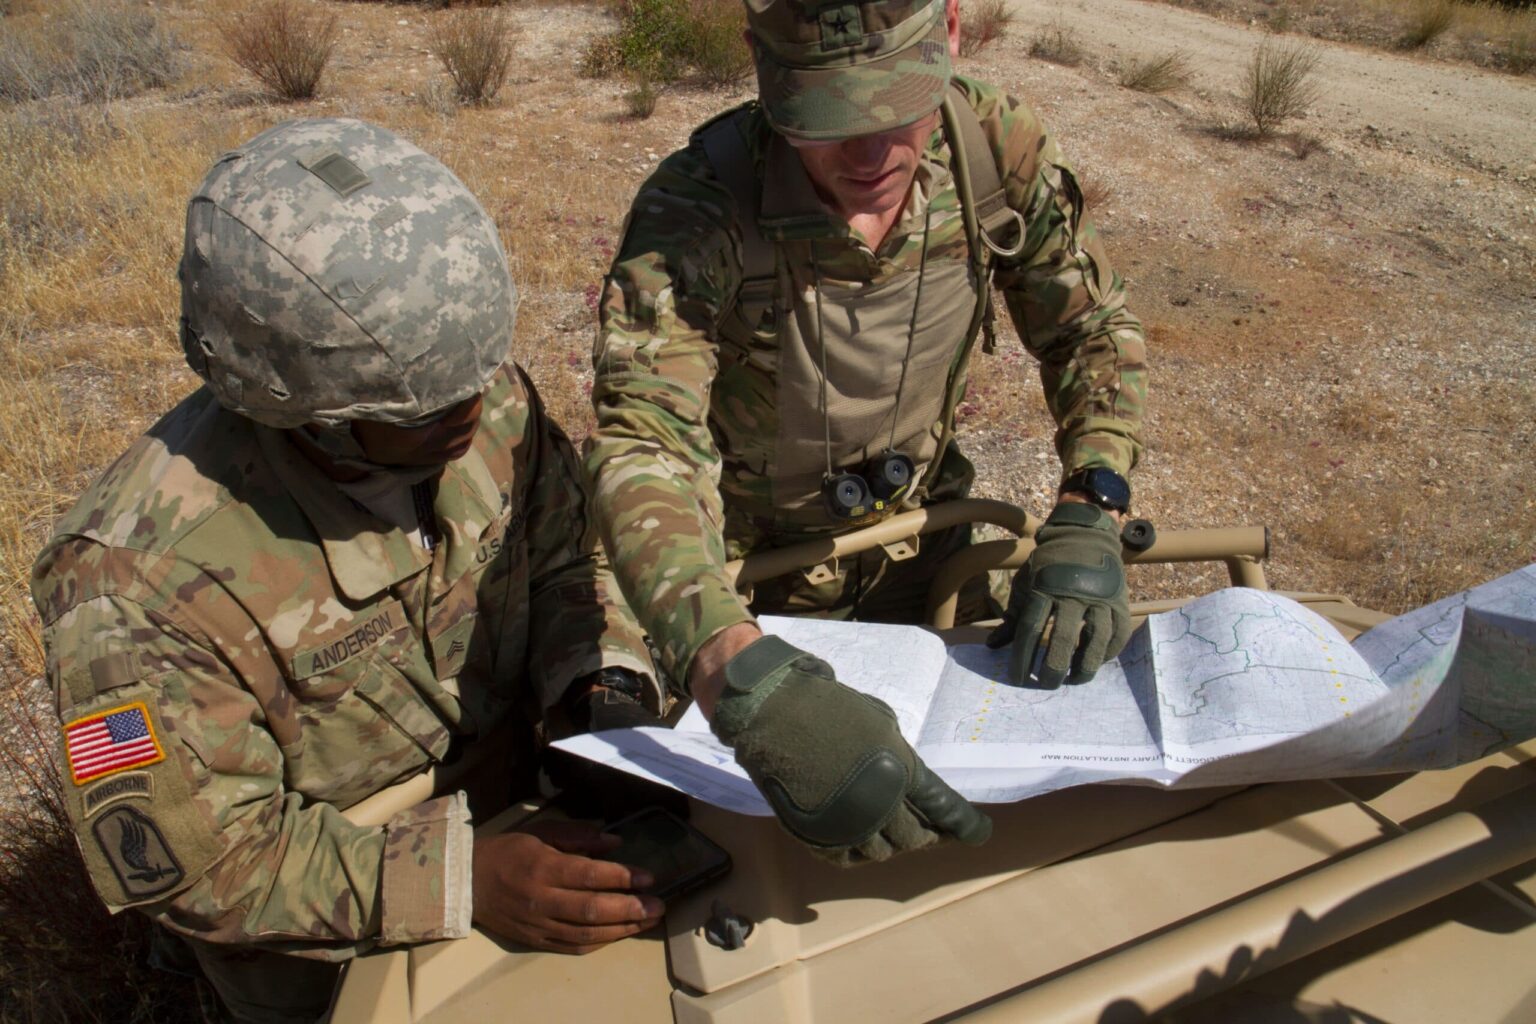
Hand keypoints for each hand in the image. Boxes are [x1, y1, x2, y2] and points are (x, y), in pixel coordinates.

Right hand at [471, 820, 664, 952]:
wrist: (468, 882)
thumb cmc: (509, 850)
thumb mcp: (542, 831)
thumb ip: (579, 835)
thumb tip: (616, 843)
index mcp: (543, 866)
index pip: (590, 875)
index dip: (622, 877)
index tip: (648, 878)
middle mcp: (541, 898)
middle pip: (592, 909)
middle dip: (630, 909)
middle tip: (658, 906)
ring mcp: (538, 923)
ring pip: (585, 933)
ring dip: (622, 929)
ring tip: (648, 921)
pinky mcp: (535, 940)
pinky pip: (571, 946)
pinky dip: (599, 943)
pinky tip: (619, 934)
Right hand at [711, 635, 991, 864]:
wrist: (776, 711)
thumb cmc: (831, 709)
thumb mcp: (881, 724)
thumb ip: (901, 762)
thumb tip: (912, 791)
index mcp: (900, 771)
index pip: (945, 809)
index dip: (965, 826)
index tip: (979, 834)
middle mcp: (879, 805)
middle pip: (914, 837)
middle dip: (924, 835)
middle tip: (926, 832)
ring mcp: (847, 824)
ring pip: (881, 852)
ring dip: (891, 845)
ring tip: (889, 835)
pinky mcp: (816, 834)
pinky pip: (847, 859)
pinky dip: (858, 854)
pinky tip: (860, 844)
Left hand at [987, 502, 1130, 686]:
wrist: (1084, 537)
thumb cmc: (1048, 566)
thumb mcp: (1025, 585)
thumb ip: (1012, 618)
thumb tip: (992, 646)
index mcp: (1044, 590)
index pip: (1030, 629)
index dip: (1023, 656)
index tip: (1017, 678)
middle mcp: (1073, 595)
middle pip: (1063, 639)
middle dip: (1053, 668)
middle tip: (1046, 685)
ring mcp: (1099, 598)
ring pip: (1095, 640)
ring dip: (1084, 666)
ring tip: (1074, 680)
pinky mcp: (1119, 602)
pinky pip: (1117, 634)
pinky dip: (1108, 653)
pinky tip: (1096, 663)